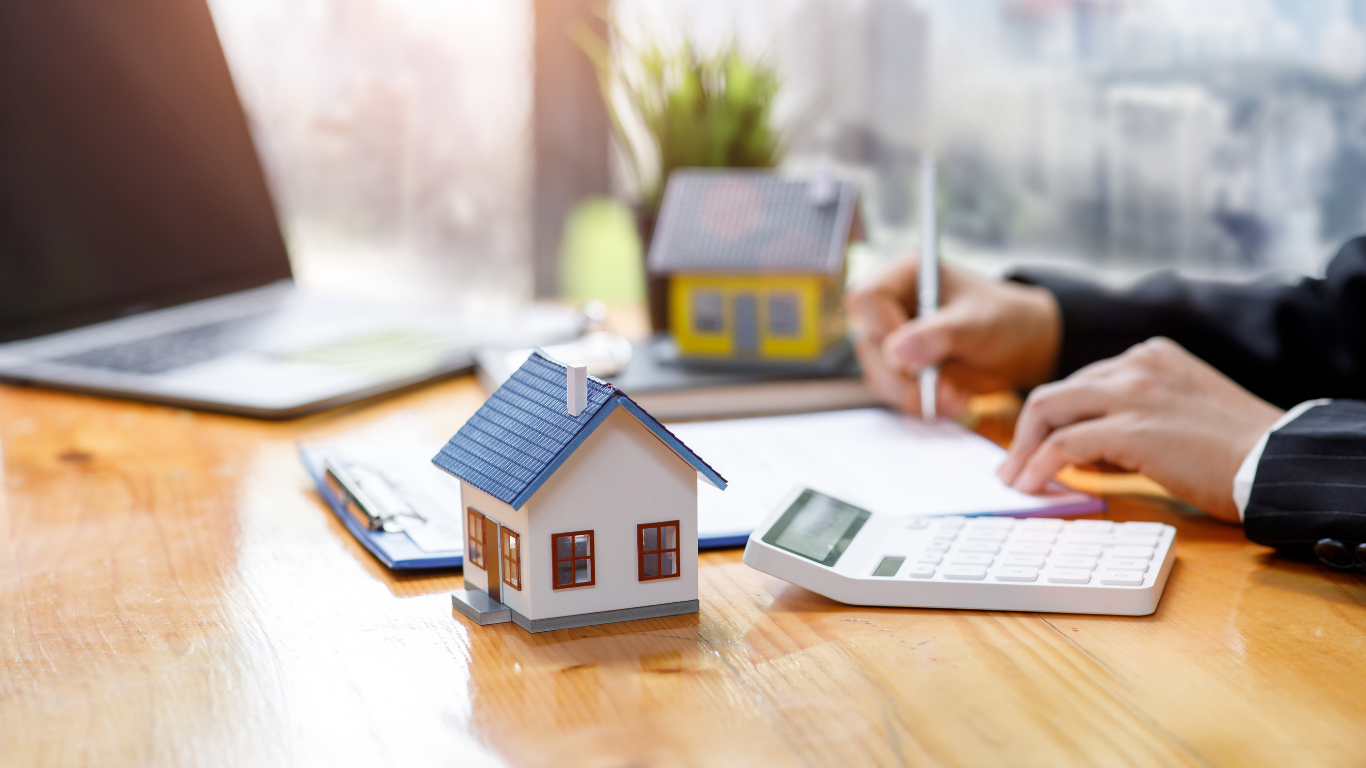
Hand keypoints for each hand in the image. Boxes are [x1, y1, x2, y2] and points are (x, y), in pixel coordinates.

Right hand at [845, 258, 1062, 416]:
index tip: (916, 353)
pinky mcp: (897, 370)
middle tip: (944, 389)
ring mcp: (890, 341)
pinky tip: (951, 402)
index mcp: (905, 276)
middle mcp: (890, 307)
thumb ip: (939, 334)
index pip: (868, 298)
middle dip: (906, 375)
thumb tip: (897, 352)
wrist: (1018, 348)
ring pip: (878, 375)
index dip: (884, 327)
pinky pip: (892, 394)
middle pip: (870, 344)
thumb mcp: (978, 323)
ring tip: (955, 398)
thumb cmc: (1002, 320)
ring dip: (914, 395)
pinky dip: (920, 404)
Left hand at [998, 337, 1283, 521]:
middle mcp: (1136, 364)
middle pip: (1055, 393)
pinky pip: (1064, 444)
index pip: (1081, 383)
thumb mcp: (1179, 413)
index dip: (1053, 419)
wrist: (1278, 461)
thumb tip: (1079, 452)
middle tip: (1013, 466)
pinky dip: (1039, 466)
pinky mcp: (1131, 428)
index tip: (1035, 446)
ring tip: (1015, 480)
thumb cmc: (1237, 450)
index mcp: (1150, 356)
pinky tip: (1032, 486)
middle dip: (1025, 432)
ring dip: (1023, 450)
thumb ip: (1131, 420)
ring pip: (1048, 410)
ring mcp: (1131, 393)